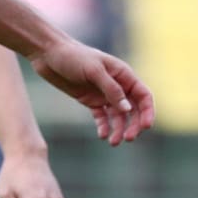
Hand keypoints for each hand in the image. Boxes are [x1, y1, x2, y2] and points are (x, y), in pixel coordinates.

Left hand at [28, 39, 154, 145]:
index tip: (146, 127)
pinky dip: (104, 126)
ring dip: (119, 129)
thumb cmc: (73, 56)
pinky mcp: (90, 101)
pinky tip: (102, 135)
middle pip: (133, 109)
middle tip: (128, 138)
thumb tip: (128, 109)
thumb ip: (111, 89)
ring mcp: (103, 94)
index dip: (148, 111)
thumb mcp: (94, 70)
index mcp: (123, 74)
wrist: (48, 54)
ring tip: (113, 142)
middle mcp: (117, 85)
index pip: (143, 95)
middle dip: (133, 124)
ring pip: (118, 116)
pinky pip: (102, 117)